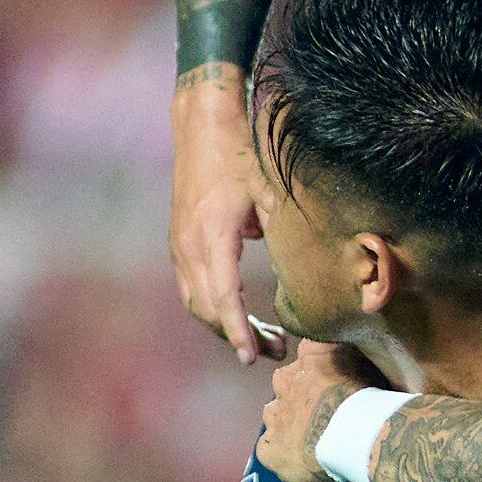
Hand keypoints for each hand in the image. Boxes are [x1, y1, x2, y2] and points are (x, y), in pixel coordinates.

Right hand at [170, 75, 282, 363]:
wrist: (202, 125)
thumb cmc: (241, 154)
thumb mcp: (269, 192)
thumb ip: (282, 234)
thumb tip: (301, 273)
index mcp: (214, 235)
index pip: (223, 297)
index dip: (238, 331)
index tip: (251, 357)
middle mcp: (189, 244)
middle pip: (207, 310)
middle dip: (238, 336)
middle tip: (276, 350)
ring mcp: (179, 244)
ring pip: (196, 303)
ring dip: (226, 326)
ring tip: (264, 339)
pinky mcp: (179, 241)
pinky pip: (192, 287)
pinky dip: (215, 308)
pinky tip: (242, 312)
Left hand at [256, 338, 386, 481]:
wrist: (353, 436)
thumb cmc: (368, 399)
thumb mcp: (367, 363)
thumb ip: (352, 357)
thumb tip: (357, 350)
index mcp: (311, 358)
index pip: (309, 349)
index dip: (319, 365)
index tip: (332, 377)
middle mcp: (286, 382)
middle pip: (285, 382)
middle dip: (298, 393)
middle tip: (321, 410)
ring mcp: (274, 416)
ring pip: (273, 414)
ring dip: (287, 422)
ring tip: (310, 437)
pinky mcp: (268, 449)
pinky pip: (267, 448)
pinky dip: (280, 453)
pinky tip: (299, 460)